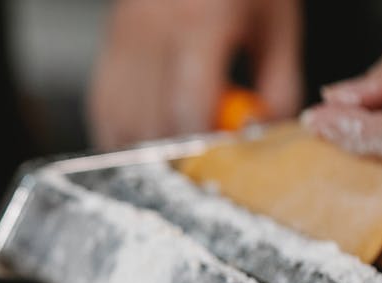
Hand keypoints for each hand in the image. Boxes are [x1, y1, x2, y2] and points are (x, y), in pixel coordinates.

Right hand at [88, 0, 301, 148]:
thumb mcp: (277, 23)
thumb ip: (277, 84)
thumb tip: (263, 135)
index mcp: (201, 20)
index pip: (188, 106)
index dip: (206, 145)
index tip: (227, 156)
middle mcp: (151, 31)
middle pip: (151, 124)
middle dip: (181, 154)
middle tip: (207, 162)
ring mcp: (122, 41)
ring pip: (121, 124)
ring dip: (151, 151)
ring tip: (180, 150)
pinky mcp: (107, 49)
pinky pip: (103, 111)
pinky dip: (124, 136)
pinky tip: (149, 139)